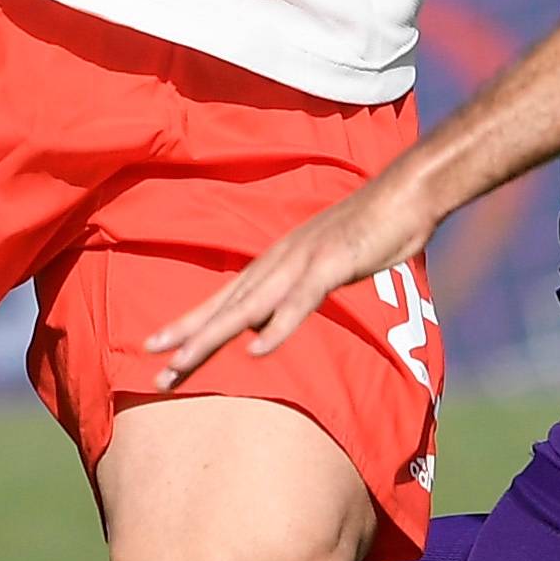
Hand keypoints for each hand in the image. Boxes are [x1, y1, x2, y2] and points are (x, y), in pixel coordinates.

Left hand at [145, 168, 434, 389]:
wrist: (406, 193)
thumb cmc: (372, 228)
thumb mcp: (327, 263)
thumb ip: (299, 288)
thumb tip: (277, 314)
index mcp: (276, 261)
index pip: (224, 298)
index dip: (189, 323)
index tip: (156, 347)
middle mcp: (279, 261)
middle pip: (225, 306)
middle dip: (186, 338)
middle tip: (153, 368)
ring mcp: (303, 262)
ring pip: (248, 306)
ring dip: (213, 336)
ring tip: (182, 363)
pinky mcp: (332, 265)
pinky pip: (300, 301)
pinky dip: (277, 326)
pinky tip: (256, 351)